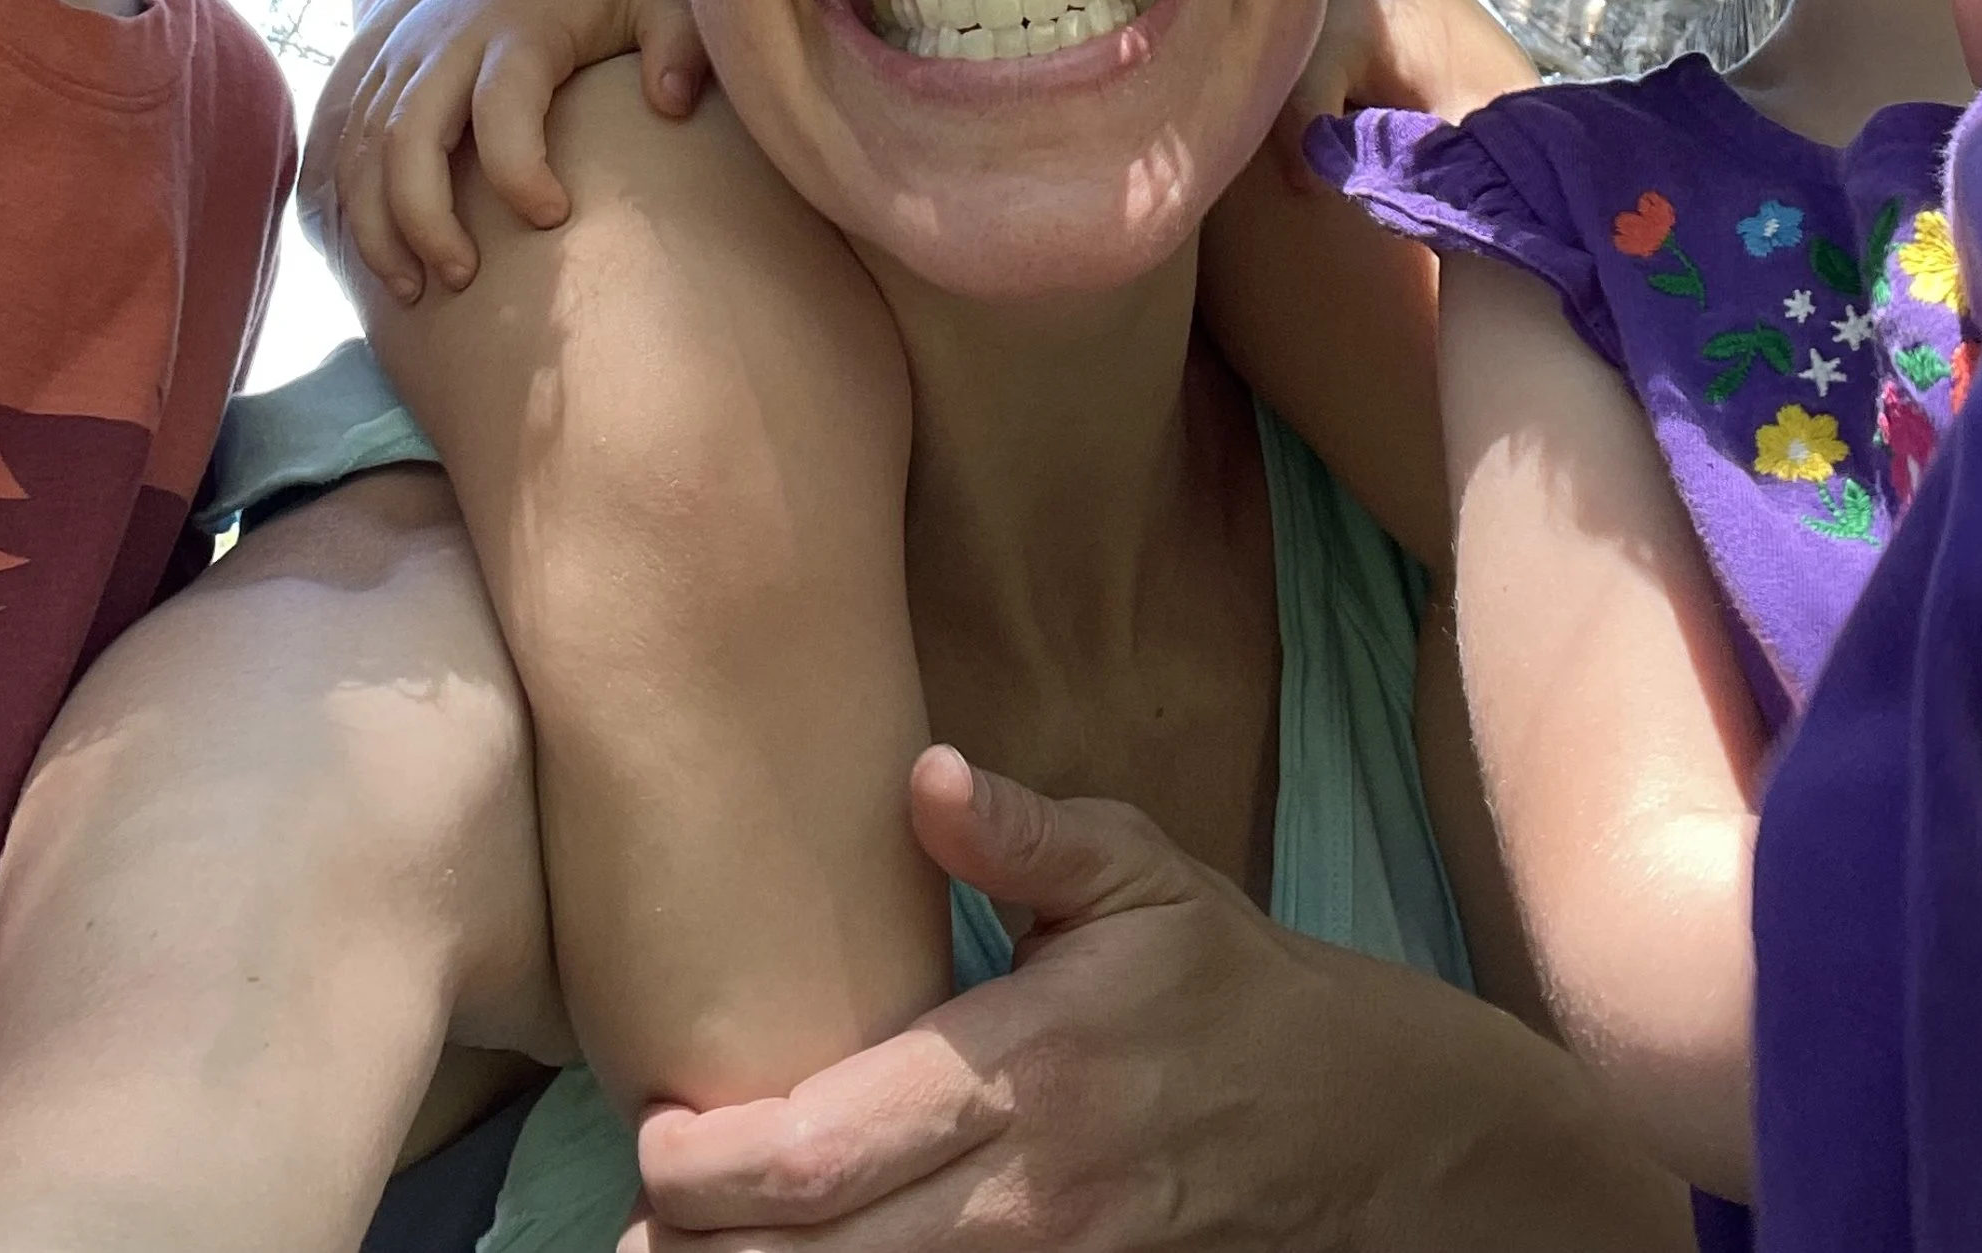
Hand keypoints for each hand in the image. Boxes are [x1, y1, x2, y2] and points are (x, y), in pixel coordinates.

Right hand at [304, 0, 707, 299]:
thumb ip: (679, 44)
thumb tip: (673, 104)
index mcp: (518, 33)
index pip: (502, 107)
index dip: (519, 171)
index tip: (554, 216)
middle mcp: (447, 44)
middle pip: (409, 136)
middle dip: (425, 218)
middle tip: (462, 277)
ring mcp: (405, 58)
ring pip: (365, 149)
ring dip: (378, 226)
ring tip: (413, 291)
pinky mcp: (381, 74)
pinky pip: (347, 146)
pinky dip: (353, 206)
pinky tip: (383, 258)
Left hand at [623, 750, 1423, 1252]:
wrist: (1354, 1117)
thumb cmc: (1219, 975)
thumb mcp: (1138, 872)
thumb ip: (1026, 834)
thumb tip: (925, 777)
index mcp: (1029, 1066)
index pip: (835, 1142)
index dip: (721, 1160)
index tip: (651, 1135)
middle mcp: (1031, 1187)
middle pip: (829, 1251)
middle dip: (710, 1249)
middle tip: (628, 1230)